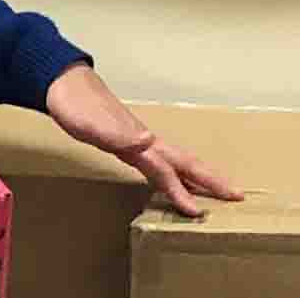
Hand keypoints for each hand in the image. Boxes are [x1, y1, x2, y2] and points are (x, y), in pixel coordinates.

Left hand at [44, 64, 242, 214]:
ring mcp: (137, 141)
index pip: (169, 170)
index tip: (200, 213)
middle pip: (185, 163)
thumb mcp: (94, 124)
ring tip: (215, 192)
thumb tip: (148, 142)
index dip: (184, 192)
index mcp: (140, 140)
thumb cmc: (78, 106)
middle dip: (211, 180)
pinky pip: (159, 163)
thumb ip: (120, 135)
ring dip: (196, 178)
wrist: (63, 86)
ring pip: (175, 162)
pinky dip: (173, 174)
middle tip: (236, 195)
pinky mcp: (126, 142)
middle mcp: (145, 141)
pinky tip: (172, 179)